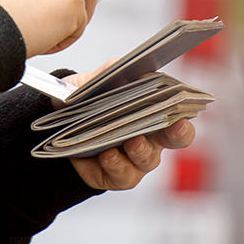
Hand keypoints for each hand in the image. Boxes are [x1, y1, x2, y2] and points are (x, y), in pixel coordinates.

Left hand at [58, 62, 196, 190]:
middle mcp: (151, 137)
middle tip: (175, 125)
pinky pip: (123, 173)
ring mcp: (137, 159)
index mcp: (153, 111)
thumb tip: (135, 68)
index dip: (184, 107)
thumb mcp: (96, 81)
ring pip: (148, 157)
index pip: (178, 109)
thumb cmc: (87, 102)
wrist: (59, 127)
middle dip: (179, 132)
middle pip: (176, 139)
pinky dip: (116, 164)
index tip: (183, 102)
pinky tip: (108, 155)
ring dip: (141, 148)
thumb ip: (115, 71)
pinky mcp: (119, 175)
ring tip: (132, 140)